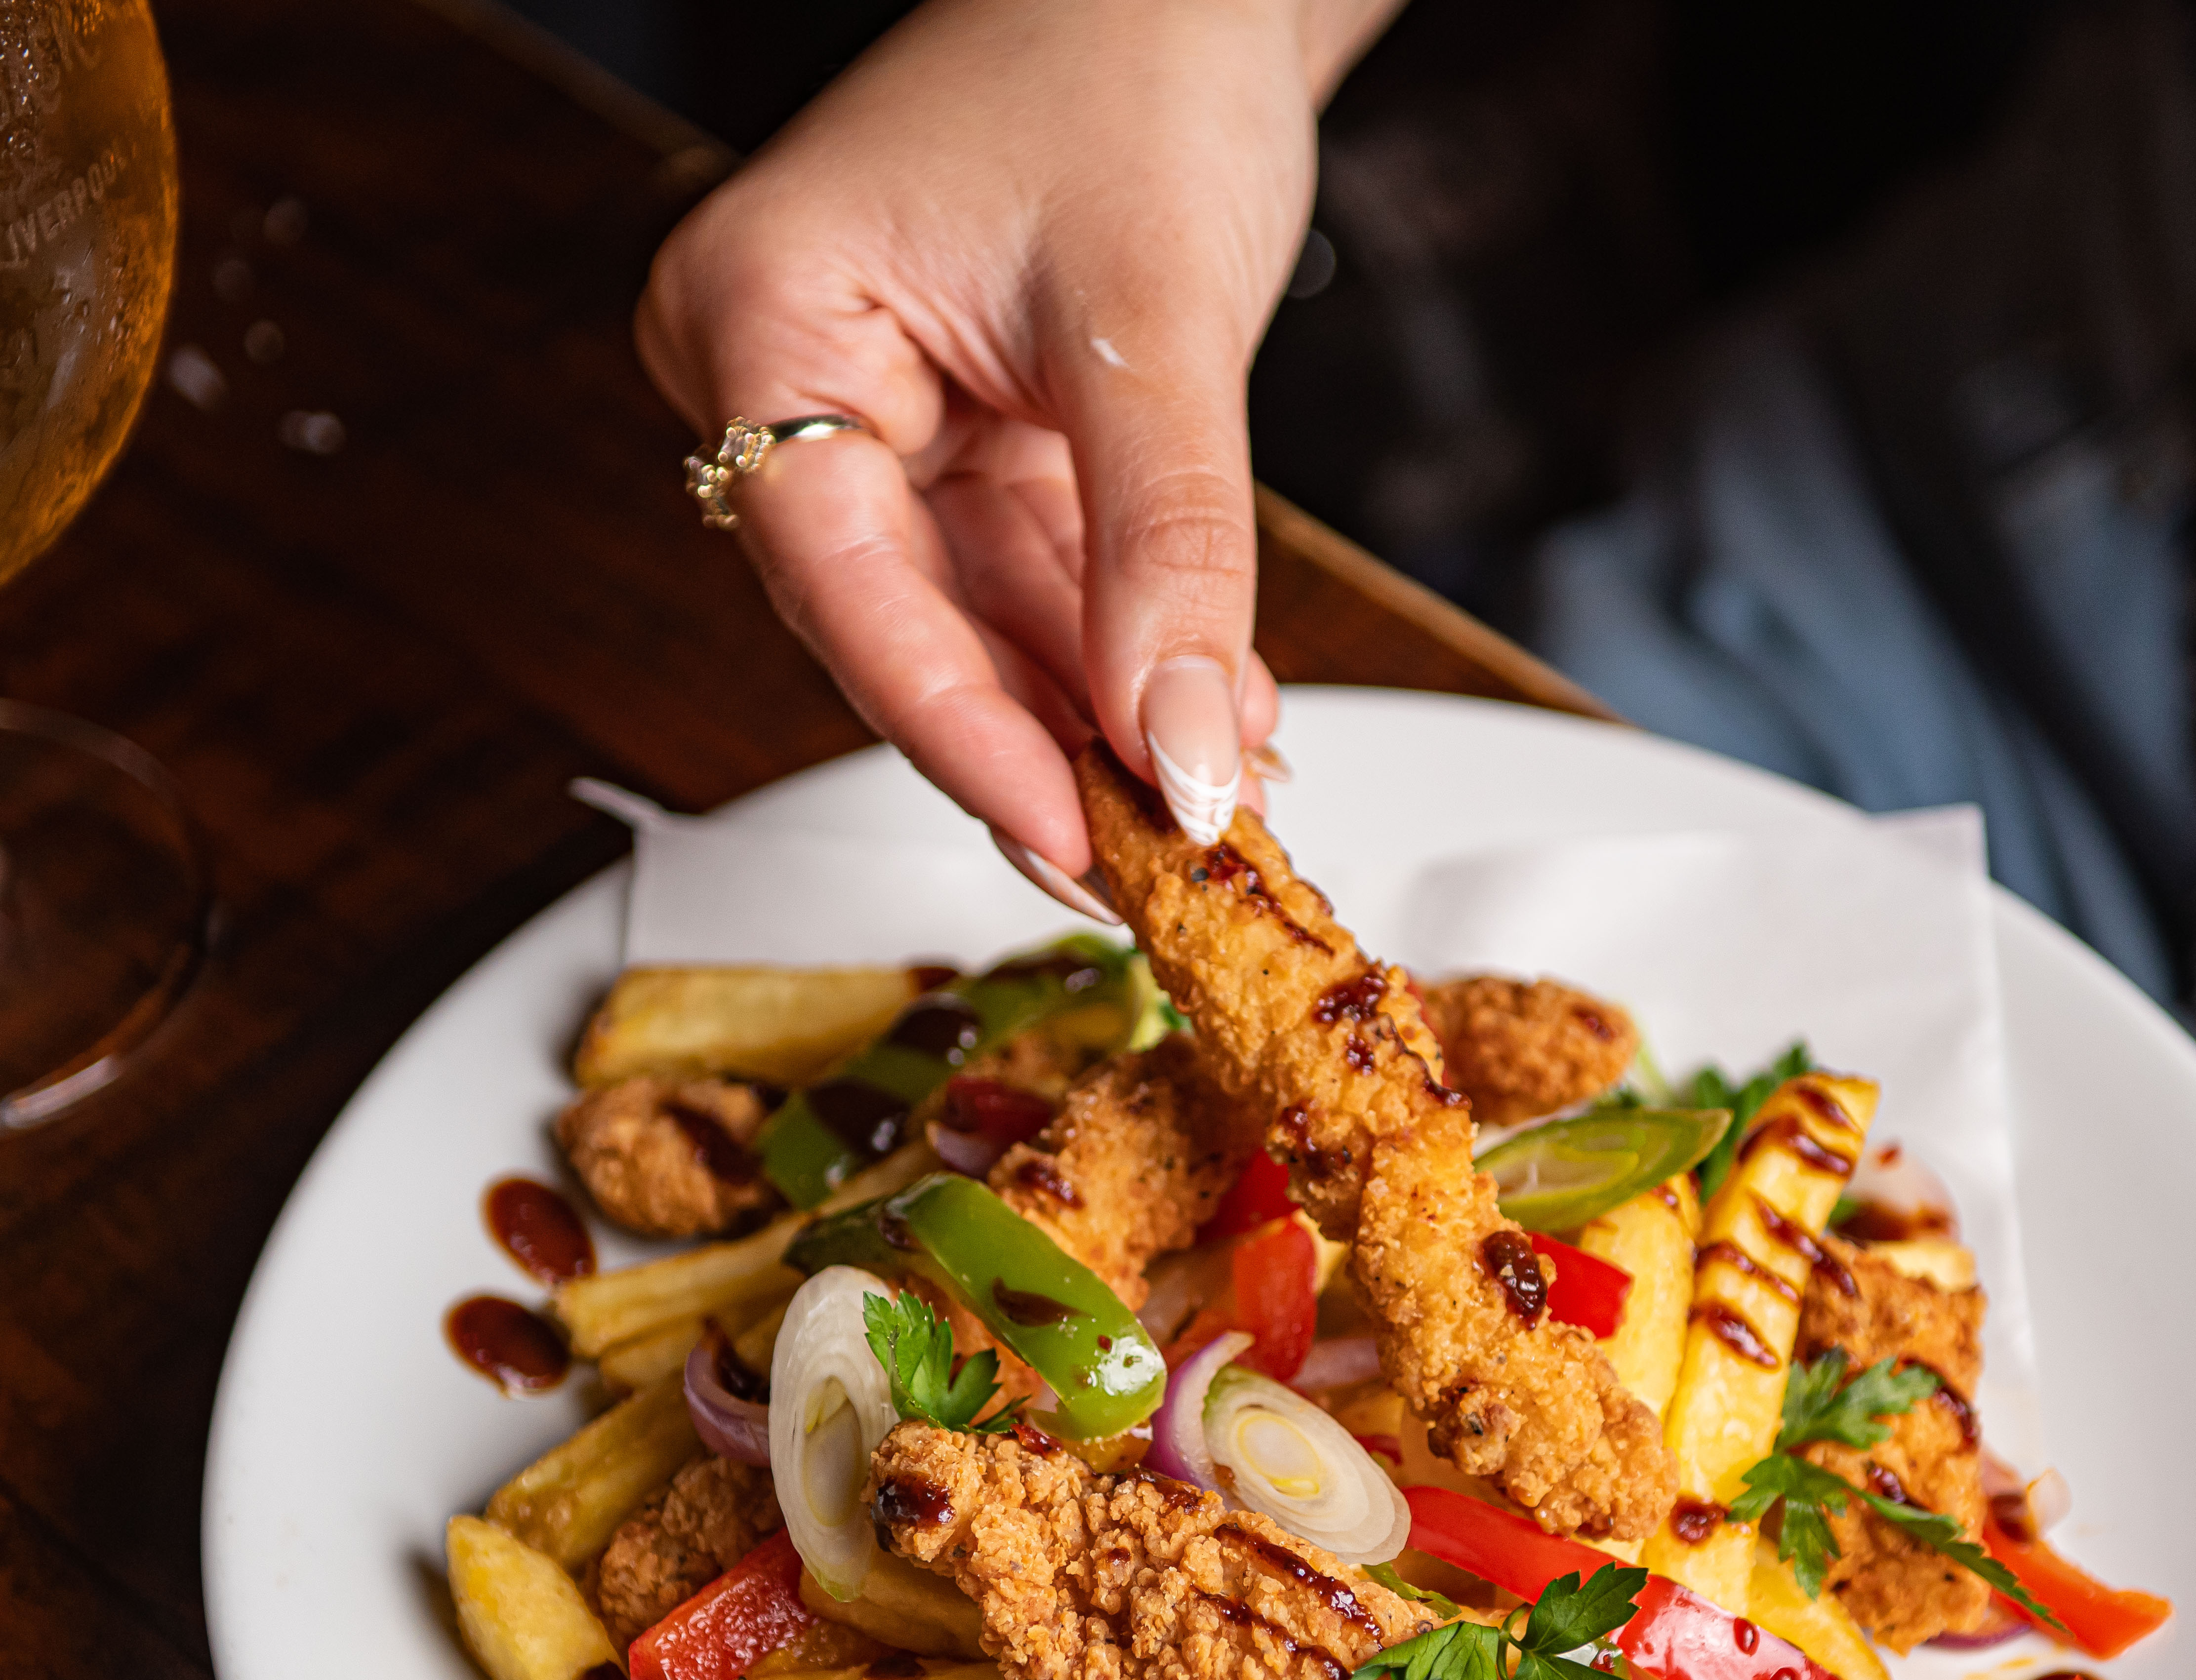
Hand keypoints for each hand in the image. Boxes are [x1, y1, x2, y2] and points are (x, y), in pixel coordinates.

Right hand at [638, 0, 1398, 916]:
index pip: (844, 583)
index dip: (958, 734)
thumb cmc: (1129, 53)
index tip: (1068, 838)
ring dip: (1102, 727)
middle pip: (906, 631)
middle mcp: (795, 380)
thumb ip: (1167, 551)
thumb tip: (1182, 757)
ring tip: (1214, 803)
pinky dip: (1126, 663)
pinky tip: (1209, 724)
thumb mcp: (1155, 319)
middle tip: (1159, 861)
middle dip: (1047, 752)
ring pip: (982, 632)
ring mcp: (883, 423)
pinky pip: (1038, 592)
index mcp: (759, 314)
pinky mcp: (971, 451)